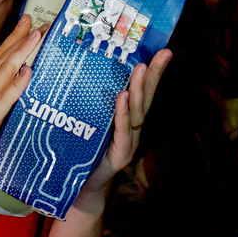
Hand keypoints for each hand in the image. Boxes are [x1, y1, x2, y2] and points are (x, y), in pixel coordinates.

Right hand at [0, 15, 44, 177]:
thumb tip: (6, 91)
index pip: (0, 57)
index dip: (14, 39)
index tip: (27, 23)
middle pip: (4, 57)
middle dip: (21, 38)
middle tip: (37, 21)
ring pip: (5, 71)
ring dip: (22, 52)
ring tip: (36, 36)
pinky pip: (5, 98)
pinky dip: (17, 84)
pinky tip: (28, 72)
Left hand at [81, 49, 172, 202]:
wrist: (79, 187)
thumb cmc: (82, 151)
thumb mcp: (86, 121)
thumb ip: (87, 101)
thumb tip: (74, 67)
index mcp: (127, 118)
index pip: (143, 90)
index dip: (154, 71)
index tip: (163, 49)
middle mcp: (132, 128)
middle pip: (147, 98)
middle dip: (155, 75)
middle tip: (163, 54)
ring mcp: (128, 141)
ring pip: (137, 112)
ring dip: (140, 89)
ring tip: (141, 69)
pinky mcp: (120, 155)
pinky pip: (123, 130)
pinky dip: (123, 113)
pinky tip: (124, 98)